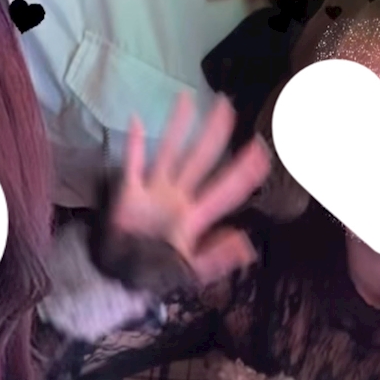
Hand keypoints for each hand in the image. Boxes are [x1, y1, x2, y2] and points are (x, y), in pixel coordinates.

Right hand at [110, 91, 270, 287]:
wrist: (117, 281)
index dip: (246, 170)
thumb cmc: (153, 275)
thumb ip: (216, 258)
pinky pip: (132, 165)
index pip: (227, 188)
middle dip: (215, 134)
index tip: (262, 148)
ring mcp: (154, 193)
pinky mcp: (128, 195)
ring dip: (177, 127)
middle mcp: (178, 197)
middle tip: (228, 105)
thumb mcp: (189, 272)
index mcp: (196, 216)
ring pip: (169, 153)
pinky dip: (132, 144)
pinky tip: (135, 121)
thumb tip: (247, 244)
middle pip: (201, 159)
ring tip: (187, 99)